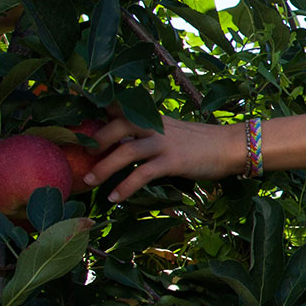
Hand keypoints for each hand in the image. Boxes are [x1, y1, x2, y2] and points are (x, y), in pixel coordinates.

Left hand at [84, 113, 246, 203]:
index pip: (118, 108)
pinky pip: (143, 173)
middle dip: (94, 141)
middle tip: (79, 157)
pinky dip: (126, 186)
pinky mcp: (173, 161)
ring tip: (89, 181)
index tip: (75, 125)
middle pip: (116, 126)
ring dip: (103, 167)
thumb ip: (145, 133)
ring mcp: (164, 143)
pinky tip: (115, 198)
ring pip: (125, 150)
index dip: (94, 113)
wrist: (230, 146)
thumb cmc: (199, 143)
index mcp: (151, 118)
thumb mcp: (169, 131)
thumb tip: (118, 143)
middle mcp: (154, 126)